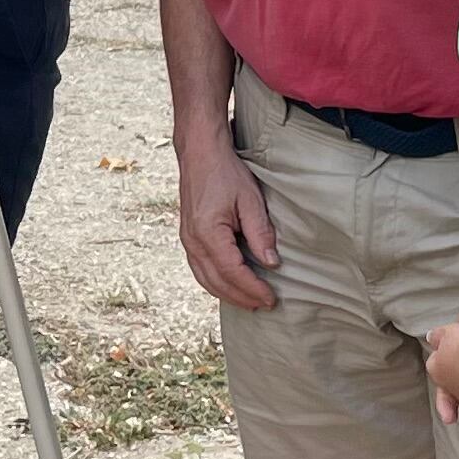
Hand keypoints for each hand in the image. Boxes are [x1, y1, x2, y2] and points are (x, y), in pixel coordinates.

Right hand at [174, 135, 278, 310]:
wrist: (200, 154)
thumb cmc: (226, 173)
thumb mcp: (250, 200)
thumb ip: (260, 233)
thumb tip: (271, 264)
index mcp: (207, 232)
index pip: (232, 271)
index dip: (253, 288)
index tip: (271, 298)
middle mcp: (192, 240)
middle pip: (216, 281)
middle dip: (241, 297)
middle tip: (264, 305)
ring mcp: (187, 240)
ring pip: (205, 279)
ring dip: (227, 294)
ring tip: (249, 301)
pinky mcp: (187, 237)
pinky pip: (199, 269)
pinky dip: (215, 283)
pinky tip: (229, 285)